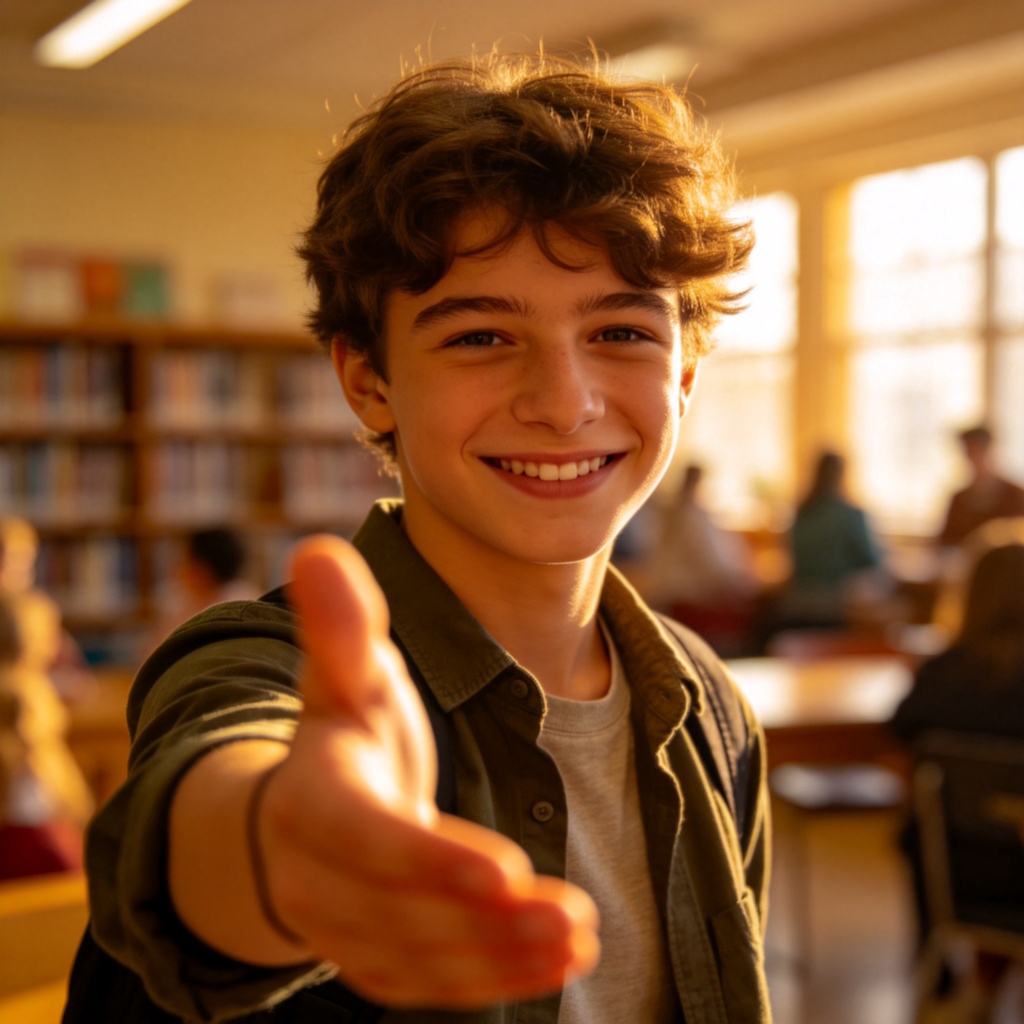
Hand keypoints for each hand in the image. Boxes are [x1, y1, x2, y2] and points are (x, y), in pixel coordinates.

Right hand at [258, 535, 598, 1008]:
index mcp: (313, 801)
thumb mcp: (346, 676)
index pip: (368, 839)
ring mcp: (344, 930)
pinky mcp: (375, 959)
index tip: (506, 873)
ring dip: (503, 955)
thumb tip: (317, 548)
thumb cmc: (343, 733)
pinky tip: (558, 964)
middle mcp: (317, 879)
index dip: (431, 858)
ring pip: (423, 957)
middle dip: (487, 921)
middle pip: (402, 911)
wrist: (303, 816)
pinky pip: (431, 984)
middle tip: (575, 913)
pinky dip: (494, 979)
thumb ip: (342, 624)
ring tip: (581, 938)